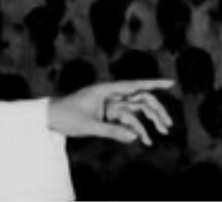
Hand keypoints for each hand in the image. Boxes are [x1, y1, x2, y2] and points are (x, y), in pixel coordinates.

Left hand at [47, 79, 174, 145]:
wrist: (50, 117)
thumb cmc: (66, 117)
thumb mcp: (89, 126)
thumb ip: (111, 131)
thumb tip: (134, 137)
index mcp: (105, 90)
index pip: (134, 85)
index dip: (154, 84)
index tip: (171, 83)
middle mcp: (110, 94)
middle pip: (139, 99)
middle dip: (156, 111)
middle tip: (168, 125)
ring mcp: (109, 103)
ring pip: (135, 109)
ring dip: (149, 121)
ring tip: (161, 133)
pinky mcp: (107, 112)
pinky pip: (126, 118)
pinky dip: (135, 127)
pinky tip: (144, 138)